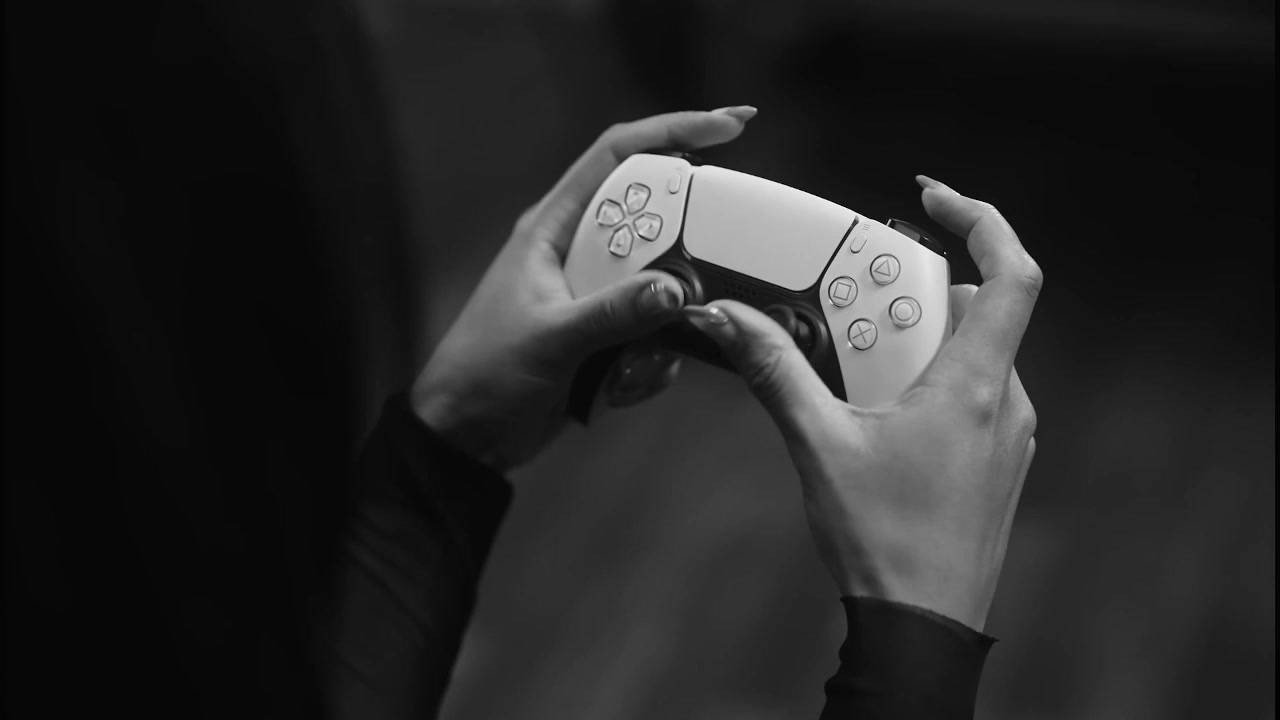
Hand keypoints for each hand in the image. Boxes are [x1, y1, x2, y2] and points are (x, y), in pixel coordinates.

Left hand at [411, 108, 757, 471]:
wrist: (467, 436)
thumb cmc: (485, 373)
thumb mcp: (549, 340)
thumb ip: (612, 313)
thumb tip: (675, 290)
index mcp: (552, 229)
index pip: (616, 156)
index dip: (672, 131)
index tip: (730, 128)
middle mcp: (576, 252)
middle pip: (655, 220)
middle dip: (687, 248)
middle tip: (716, 269)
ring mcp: (594, 294)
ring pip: (661, 283)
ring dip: (666, 323)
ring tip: (639, 360)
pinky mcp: (606, 334)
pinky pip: (655, 332)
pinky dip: (653, 361)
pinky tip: (621, 386)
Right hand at [683, 177, 1040, 630]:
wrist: (922, 629)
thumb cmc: (883, 541)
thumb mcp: (817, 444)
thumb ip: (773, 371)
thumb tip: (727, 319)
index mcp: (975, 385)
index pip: (1013, 274)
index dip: (983, 219)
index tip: (933, 198)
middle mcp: (1005, 403)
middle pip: (977, 310)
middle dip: (913, 295)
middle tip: (854, 302)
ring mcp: (1008, 437)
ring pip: (973, 355)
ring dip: (919, 342)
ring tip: (858, 366)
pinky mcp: (997, 465)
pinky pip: (972, 396)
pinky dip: (930, 382)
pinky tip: (879, 414)